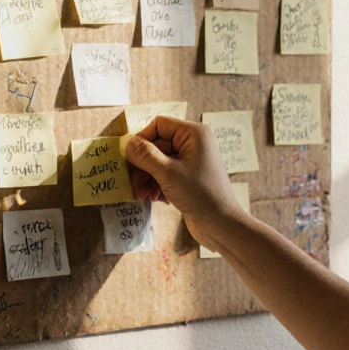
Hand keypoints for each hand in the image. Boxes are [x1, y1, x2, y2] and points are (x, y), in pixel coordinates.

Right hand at [123, 116, 244, 247]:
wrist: (221, 224)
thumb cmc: (200, 194)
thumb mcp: (167, 173)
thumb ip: (145, 155)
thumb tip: (127, 142)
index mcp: (193, 134)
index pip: (159, 125)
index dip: (142, 139)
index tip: (129, 157)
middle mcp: (194, 143)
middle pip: (157, 144)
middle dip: (142, 164)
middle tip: (132, 182)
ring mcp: (191, 160)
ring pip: (159, 161)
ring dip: (147, 176)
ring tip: (141, 194)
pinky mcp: (189, 176)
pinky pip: (166, 173)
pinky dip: (157, 184)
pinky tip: (154, 198)